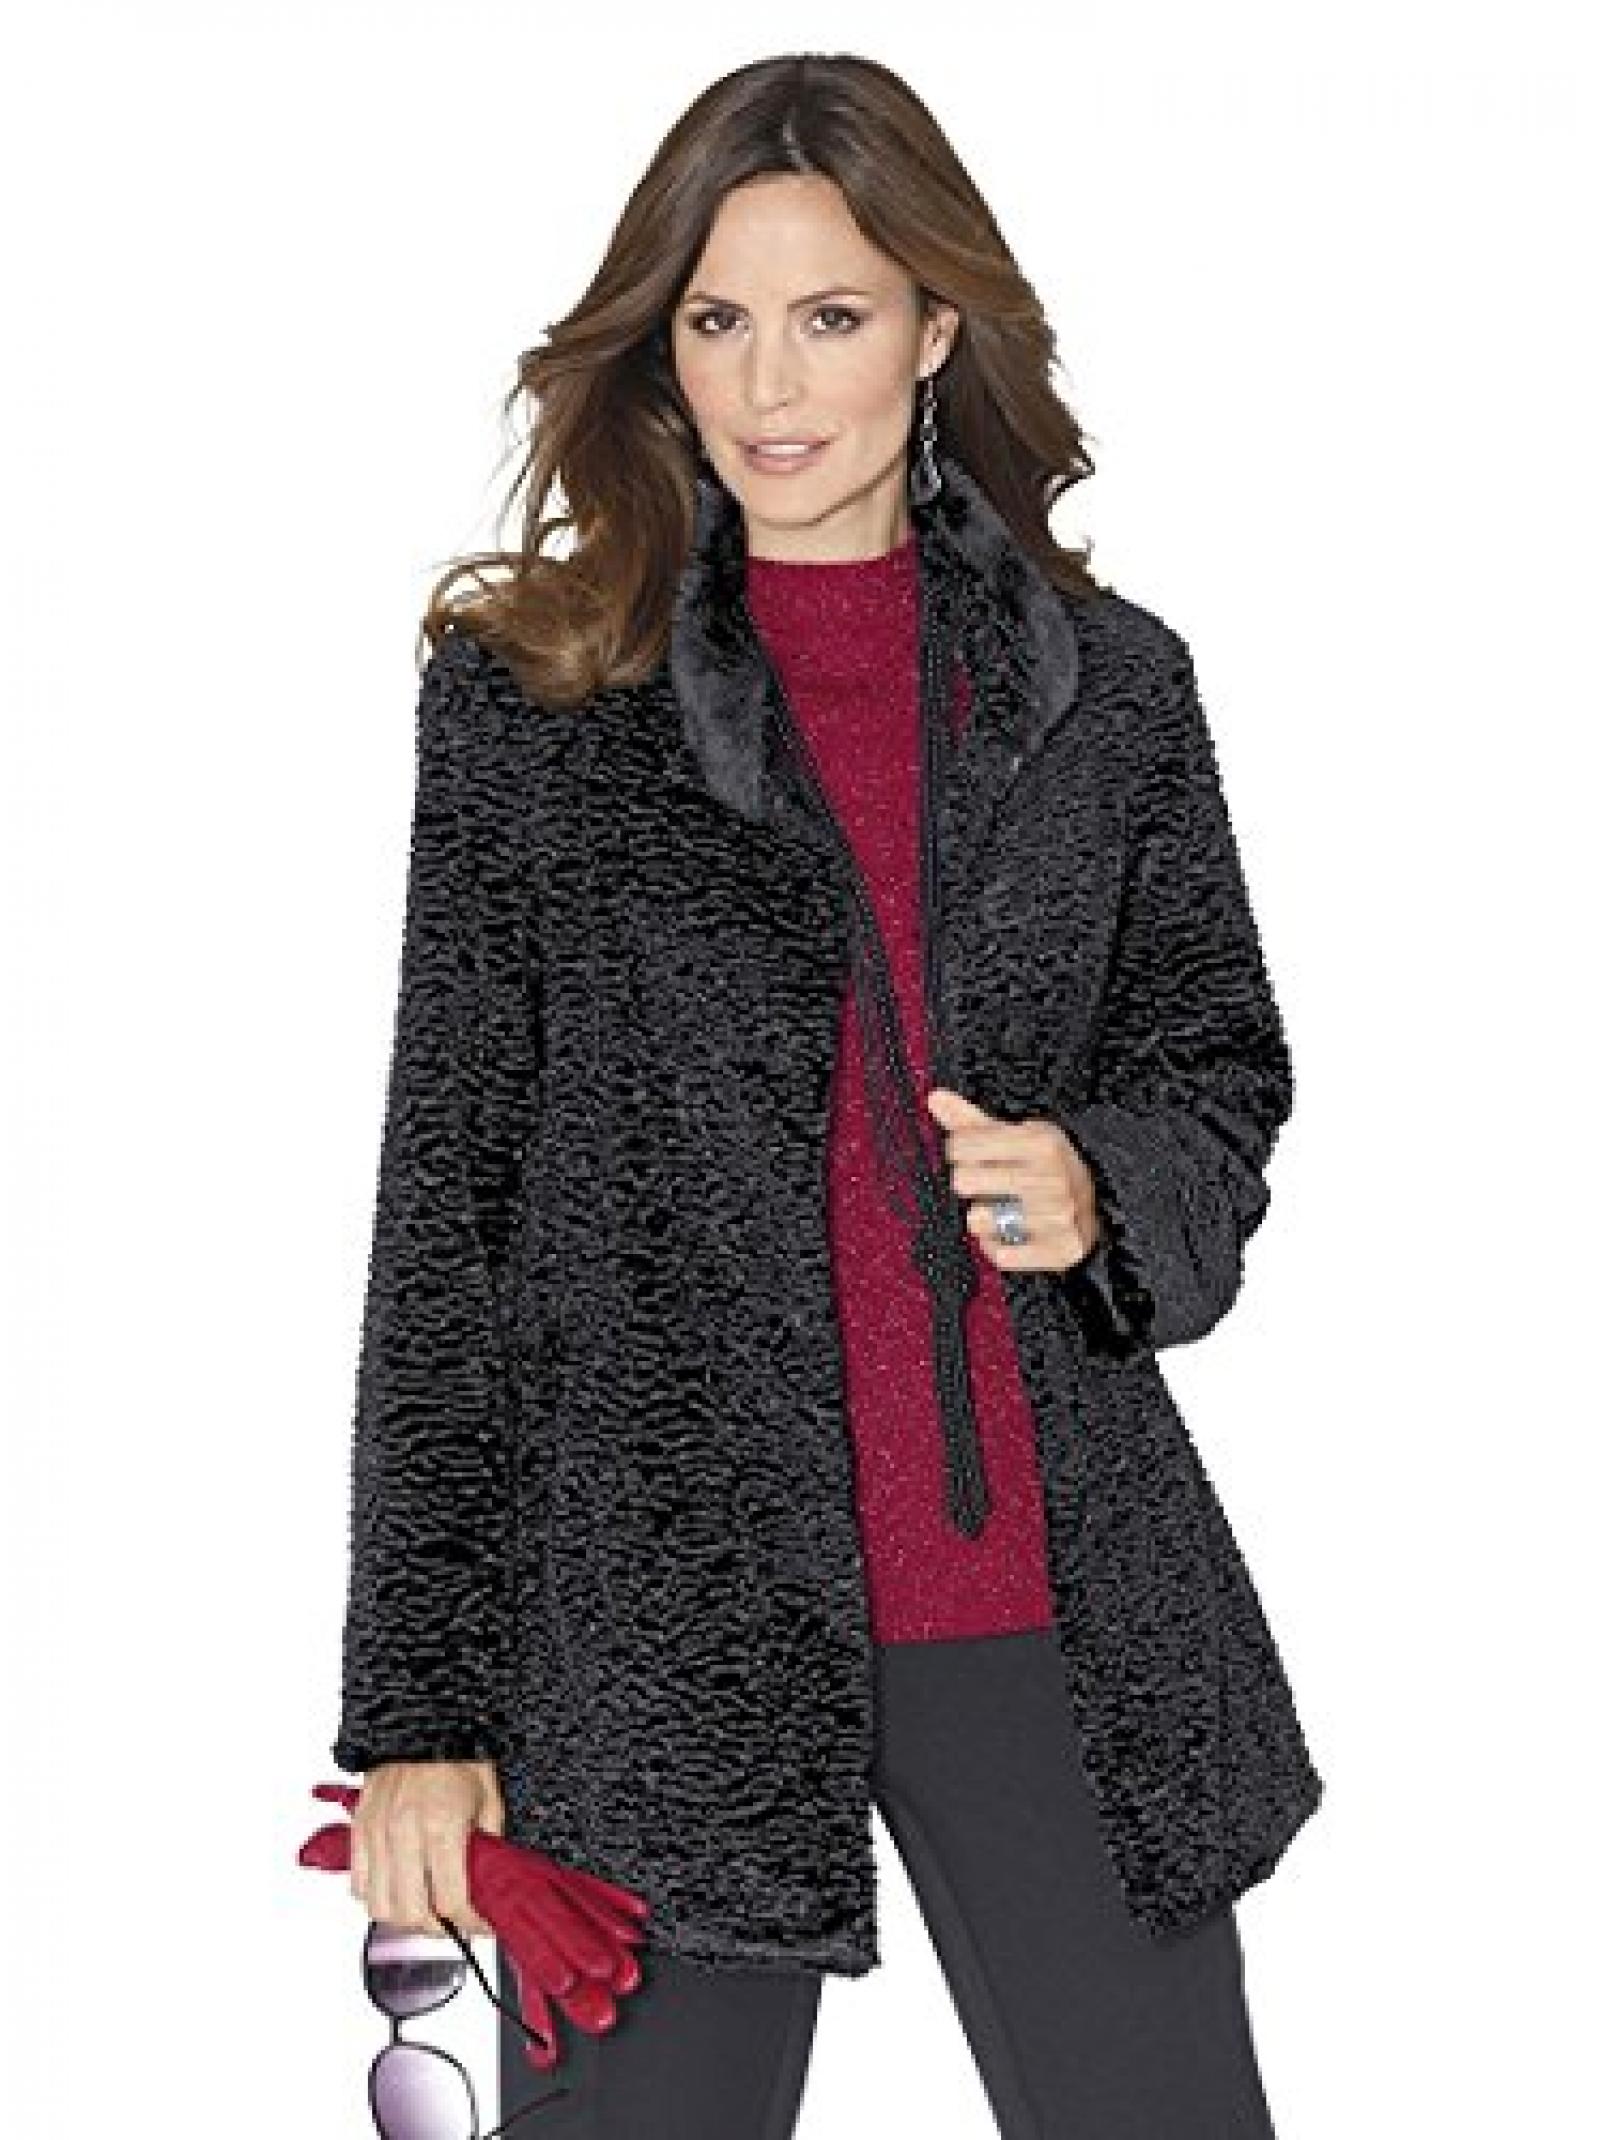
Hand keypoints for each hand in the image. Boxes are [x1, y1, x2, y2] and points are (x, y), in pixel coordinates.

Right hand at [351, 1758, 502, 1938]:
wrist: (423, 1717)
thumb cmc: (459, 1754)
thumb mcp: (490, 1799)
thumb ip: (489, 1847)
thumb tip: (491, 1886)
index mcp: (442, 1826)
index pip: (452, 1901)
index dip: (471, 1925)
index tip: (481, 1926)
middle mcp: (404, 1833)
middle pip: (412, 1913)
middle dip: (439, 1931)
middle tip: (455, 1926)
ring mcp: (377, 1833)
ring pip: (379, 1907)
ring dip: (405, 1919)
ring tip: (427, 1913)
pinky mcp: (359, 1829)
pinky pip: (358, 1884)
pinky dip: (376, 1899)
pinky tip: (398, 1891)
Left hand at [925, 1087, 1100, 1273]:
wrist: (1098, 1202)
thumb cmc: (1043, 1165)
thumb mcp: (1014, 1135)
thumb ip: (971, 1121)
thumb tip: (934, 1096)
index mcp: (1042, 1143)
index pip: (962, 1144)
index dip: (958, 1150)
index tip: (970, 1154)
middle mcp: (1054, 1178)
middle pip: (964, 1181)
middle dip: (967, 1183)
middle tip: (984, 1184)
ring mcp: (1061, 1216)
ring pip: (978, 1220)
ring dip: (981, 1218)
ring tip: (996, 1210)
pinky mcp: (1062, 1250)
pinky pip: (1002, 1256)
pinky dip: (996, 1247)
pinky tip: (1005, 1234)